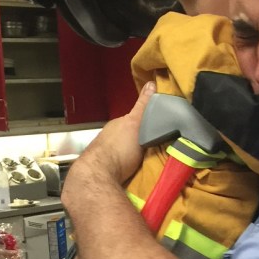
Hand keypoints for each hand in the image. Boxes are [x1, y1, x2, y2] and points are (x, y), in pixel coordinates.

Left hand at [63, 81, 155, 207]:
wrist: (100, 175)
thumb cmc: (119, 147)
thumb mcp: (135, 122)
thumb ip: (143, 105)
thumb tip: (151, 84)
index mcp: (116, 126)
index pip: (132, 120)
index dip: (144, 123)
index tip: (157, 128)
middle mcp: (109, 138)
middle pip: (129, 137)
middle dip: (140, 140)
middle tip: (157, 146)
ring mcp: (106, 155)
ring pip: (125, 152)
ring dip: (134, 155)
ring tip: (150, 160)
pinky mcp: (107, 172)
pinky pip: (122, 167)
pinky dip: (130, 167)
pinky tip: (139, 172)